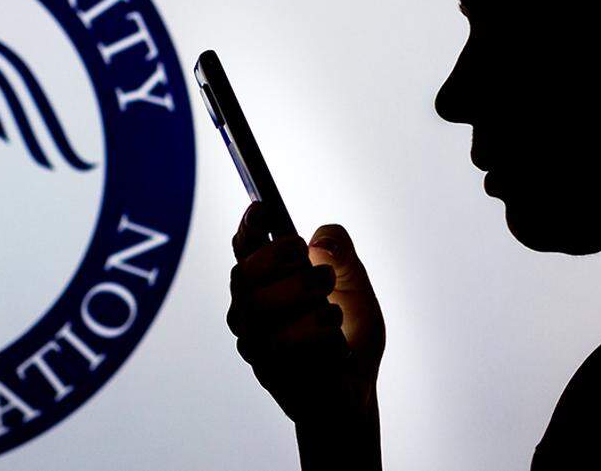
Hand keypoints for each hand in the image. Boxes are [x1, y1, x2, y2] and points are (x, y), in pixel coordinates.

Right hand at [227, 202, 384, 467]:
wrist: (353, 392)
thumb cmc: (346, 336)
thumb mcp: (356, 287)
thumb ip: (342, 256)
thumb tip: (320, 240)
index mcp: (264, 283)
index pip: (245, 248)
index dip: (249, 226)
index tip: (263, 207)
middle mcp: (249, 309)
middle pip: (244, 273)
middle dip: (280, 260)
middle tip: (314, 263)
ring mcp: (253, 340)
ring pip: (261, 306)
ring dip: (305, 299)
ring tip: (332, 308)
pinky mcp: (266, 370)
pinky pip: (284, 342)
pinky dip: (318, 335)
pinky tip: (333, 340)